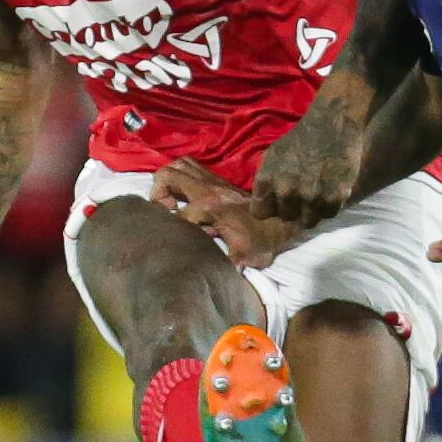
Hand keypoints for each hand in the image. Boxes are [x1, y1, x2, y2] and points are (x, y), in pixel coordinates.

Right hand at [156, 158, 307, 269]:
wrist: (282, 219)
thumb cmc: (263, 240)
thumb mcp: (246, 258)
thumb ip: (226, 265)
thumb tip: (208, 277)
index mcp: (212, 207)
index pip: (178, 215)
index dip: (175, 229)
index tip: (182, 239)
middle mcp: (209, 189)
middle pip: (169, 175)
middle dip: (159, 193)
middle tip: (167, 211)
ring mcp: (212, 180)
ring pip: (179, 165)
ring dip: (169, 180)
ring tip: (172, 201)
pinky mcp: (217, 178)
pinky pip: (191, 166)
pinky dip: (181, 176)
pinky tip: (184, 196)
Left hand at [249, 114, 364, 232]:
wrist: (332, 124)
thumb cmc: (301, 139)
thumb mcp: (272, 156)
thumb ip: (267, 182)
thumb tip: (263, 203)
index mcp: (267, 181)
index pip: (260, 212)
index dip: (271, 207)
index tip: (279, 201)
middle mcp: (285, 192)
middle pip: (286, 218)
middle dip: (294, 208)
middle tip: (305, 193)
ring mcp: (309, 197)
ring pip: (308, 222)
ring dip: (313, 211)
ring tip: (319, 194)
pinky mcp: (332, 198)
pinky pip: (329, 215)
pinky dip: (331, 206)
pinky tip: (332, 190)